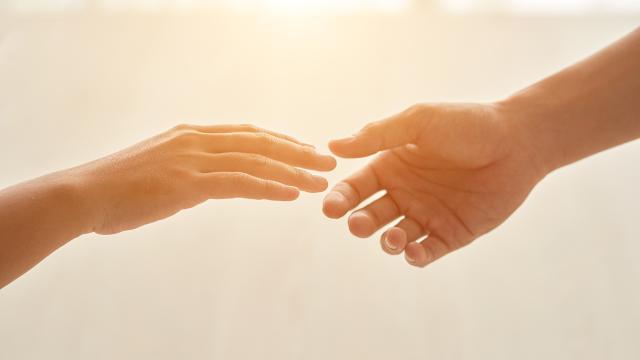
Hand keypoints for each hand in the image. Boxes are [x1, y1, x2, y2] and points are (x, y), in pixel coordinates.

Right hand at [72, 123, 335, 234]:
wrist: (83, 195)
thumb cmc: (118, 188)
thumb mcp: (159, 168)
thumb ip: (188, 170)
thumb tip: (209, 182)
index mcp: (191, 134)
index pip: (247, 133)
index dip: (280, 140)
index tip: (305, 148)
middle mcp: (197, 140)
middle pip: (260, 142)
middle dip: (298, 151)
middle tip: (327, 160)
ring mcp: (193, 159)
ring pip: (256, 161)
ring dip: (293, 171)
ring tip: (321, 181)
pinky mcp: (188, 182)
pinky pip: (239, 183)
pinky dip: (270, 187)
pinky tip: (292, 195)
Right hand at [323, 103, 545, 267]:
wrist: (519, 141)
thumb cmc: (467, 125)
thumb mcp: (419, 122)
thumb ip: (378, 135)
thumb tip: (334, 146)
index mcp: (392, 165)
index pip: (357, 186)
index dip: (341, 198)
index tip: (330, 208)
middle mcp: (405, 192)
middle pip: (371, 215)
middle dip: (360, 222)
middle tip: (358, 224)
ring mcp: (428, 214)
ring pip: (395, 237)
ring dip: (388, 242)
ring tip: (393, 238)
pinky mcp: (452, 233)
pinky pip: (427, 251)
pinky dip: (416, 256)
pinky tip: (413, 251)